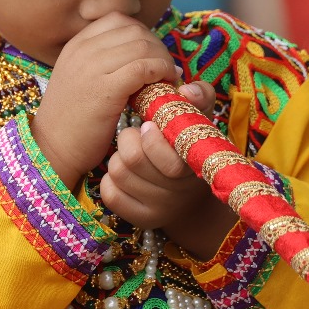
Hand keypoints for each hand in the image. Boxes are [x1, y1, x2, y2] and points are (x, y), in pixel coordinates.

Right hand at [33, 14, 178, 188]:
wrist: (52, 149)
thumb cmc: (71, 121)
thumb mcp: (79, 79)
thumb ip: (100, 62)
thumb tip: (137, 54)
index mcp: (76, 45)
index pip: (119, 21)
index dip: (143, 35)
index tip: (151, 55)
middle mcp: (82, 50)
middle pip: (135, 31)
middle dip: (157, 47)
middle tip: (165, 69)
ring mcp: (92, 67)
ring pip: (143, 46)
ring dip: (163, 60)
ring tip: (168, 79)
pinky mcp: (105, 89)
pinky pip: (143, 67)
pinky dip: (161, 72)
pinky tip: (165, 86)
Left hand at [100, 82, 234, 257]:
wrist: (189, 194)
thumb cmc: (189, 144)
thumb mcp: (199, 120)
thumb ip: (199, 97)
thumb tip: (187, 90)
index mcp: (194, 168)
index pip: (169, 162)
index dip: (153, 141)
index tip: (149, 124)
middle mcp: (177, 196)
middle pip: (133, 161)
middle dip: (129, 141)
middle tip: (137, 134)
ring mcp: (158, 210)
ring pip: (117, 172)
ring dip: (118, 156)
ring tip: (131, 152)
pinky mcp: (137, 218)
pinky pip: (109, 192)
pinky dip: (110, 178)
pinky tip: (124, 172)